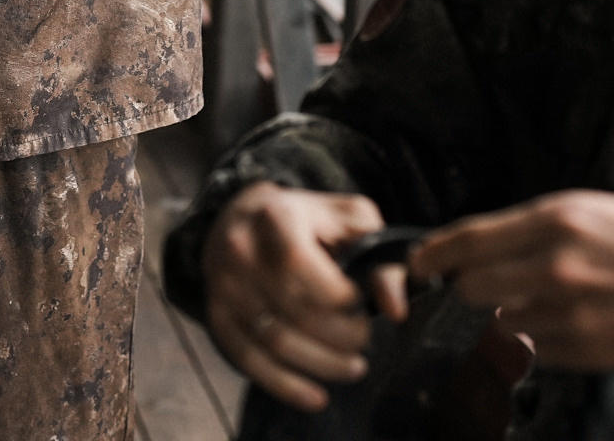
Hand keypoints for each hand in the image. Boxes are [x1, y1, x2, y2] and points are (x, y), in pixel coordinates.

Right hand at [203, 183, 381, 411]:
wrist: (243, 217)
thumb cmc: (308, 221)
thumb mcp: (349, 221)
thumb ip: (381, 259)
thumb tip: (396, 307)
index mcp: (275, 216)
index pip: (303, 268)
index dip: (341, 297)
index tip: (363, 304)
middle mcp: (241, 250)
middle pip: (294, 310)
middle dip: (340, 335)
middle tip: (364, 340)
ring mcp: (224, 286)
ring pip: (275, 341)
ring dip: (321, 364)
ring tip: (353, 367)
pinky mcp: (217, 316)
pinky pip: (249, 361)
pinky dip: (285, 386)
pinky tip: (316, 397)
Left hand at [410, 182, 613, 375]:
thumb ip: (580, 215)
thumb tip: (554, 223)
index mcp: (563, 217)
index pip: (469, 239)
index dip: (435, 253)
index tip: (420, 260)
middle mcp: (556, 265)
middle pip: (471, 287)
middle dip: (466, 288)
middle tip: (475, 286)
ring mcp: (572, 314)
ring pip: (502, 322)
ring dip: (505, 317)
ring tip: (527, 307)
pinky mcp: (591, 353)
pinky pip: (540, 352)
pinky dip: (540, 343)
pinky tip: (561, 329)